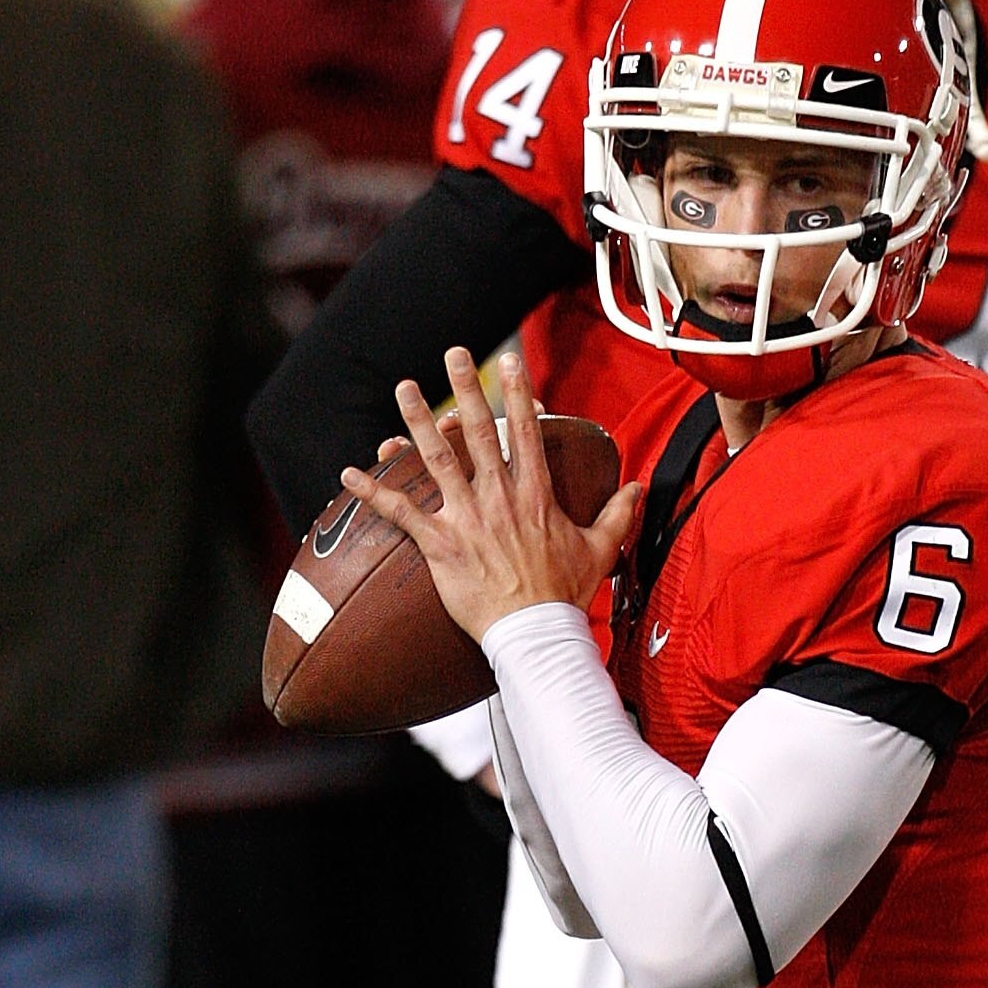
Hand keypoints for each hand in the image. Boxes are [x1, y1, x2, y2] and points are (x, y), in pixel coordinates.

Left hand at [343, 346, 640, 645]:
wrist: (535, 634)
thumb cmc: (564, 595)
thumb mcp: (599, 550)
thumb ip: (618, 514)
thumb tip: (639, 487)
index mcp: (535, 495)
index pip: (527, 433)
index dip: (520, 394)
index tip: (513, 363)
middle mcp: (499, 498)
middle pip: (479, 431)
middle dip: (467, 388)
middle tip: (454, 353)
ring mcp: (468, 519)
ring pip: (437, 460)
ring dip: (418, 421)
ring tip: (405, 388)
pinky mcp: (441, 544)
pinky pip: (402, 513)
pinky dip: (373, 492)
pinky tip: (349, 473)